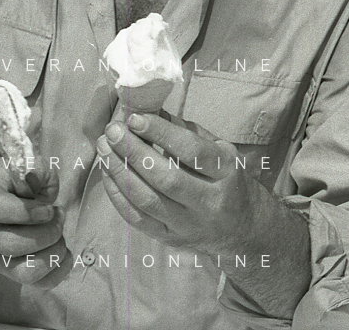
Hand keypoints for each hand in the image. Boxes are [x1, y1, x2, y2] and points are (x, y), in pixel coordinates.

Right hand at [0, 161, 70, 286]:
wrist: (0, 203)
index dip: (25, 211)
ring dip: (53, 253)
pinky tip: (64, 251)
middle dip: (47, 231)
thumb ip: (38, 169)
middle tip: (58, 215)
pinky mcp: (16, 271)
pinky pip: (39, 283)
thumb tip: (44, 188)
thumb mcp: (25, 165)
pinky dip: (60, 270)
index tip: (48, 207)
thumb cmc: (17, 184)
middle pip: (11, 245)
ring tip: (59, 235)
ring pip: (24, 272)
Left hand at [96, 113, 260, 256]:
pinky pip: (137, 218)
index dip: (162, 133)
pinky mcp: (170, 238)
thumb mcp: (221, 150)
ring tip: (105, 148)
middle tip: (112, 131)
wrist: (243, 229)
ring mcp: (188, 223)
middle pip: (166, 178)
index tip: (135, 118)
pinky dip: (118, 195)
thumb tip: (151, 109)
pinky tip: (108, 173)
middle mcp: (209, 201)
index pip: (192, 152)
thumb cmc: (228, 180)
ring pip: (147, 200)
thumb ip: (188, 132)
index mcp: (226, 172)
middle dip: (134, 152)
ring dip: (120, 172)